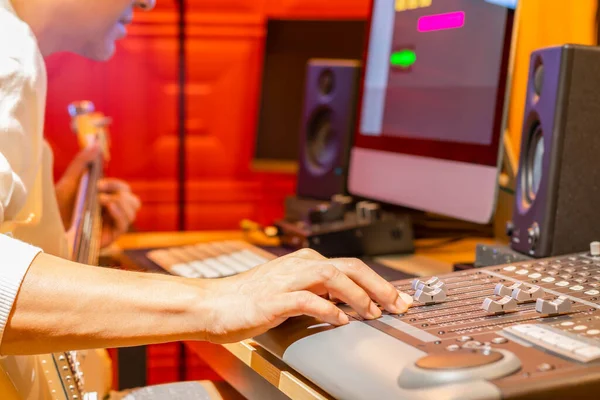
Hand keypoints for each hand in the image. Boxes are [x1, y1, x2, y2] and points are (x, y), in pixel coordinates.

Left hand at [55, 144, 140, 246]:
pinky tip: (108, 207)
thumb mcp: (69, 182)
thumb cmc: (57, 208)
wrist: (47, 229)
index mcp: (106, 199)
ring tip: (102, 201)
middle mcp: (112, 212)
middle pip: (133, 200)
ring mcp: (112, 224)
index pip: (124, 190)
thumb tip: (95, 144)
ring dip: (120, 202)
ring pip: (133, 211)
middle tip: (100, 193)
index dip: (116, 185)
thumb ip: (82, 163)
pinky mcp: (110, 236)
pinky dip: (120, 214)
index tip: (99, 183)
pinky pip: (125, 224)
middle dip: (121, 193)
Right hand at [198, 248, 412, 343]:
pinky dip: (328, 310)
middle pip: (349, 267)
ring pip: (332, 277)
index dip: (379, 282)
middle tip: (398, 304)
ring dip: (357, 295)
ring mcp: (286, 280)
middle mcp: (299, 265)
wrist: (213, 304)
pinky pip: (307, 299)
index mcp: (305, 262)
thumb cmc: (251, 300)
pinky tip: (340, 321)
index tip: (399, 298)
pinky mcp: (273, 299)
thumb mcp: (291, 290)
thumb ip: (318, 292)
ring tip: (372, 312)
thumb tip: (350, 303)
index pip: (351, 266)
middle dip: (378, 286)